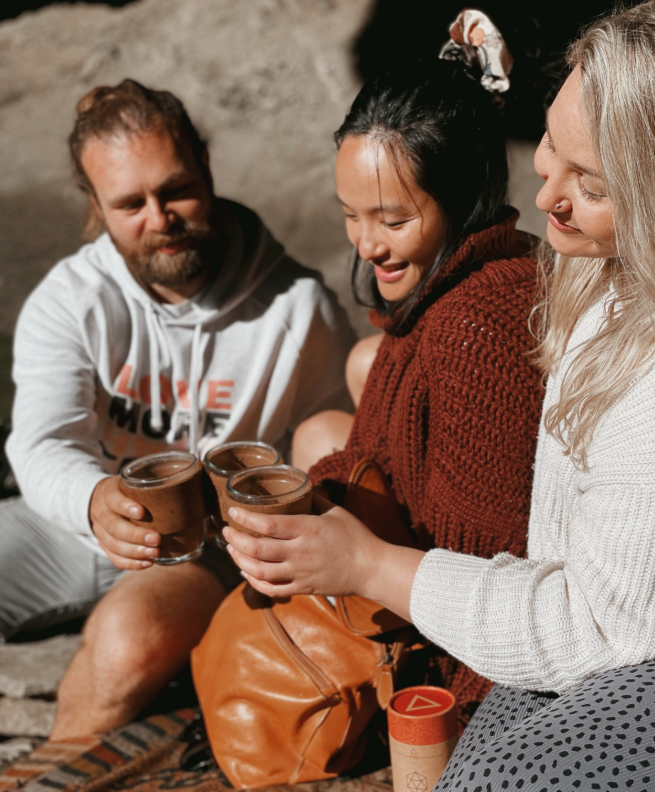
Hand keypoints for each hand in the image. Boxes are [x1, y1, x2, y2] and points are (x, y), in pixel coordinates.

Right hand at [89, 476, 160, 569]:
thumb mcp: (133, 482)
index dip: (125, 507)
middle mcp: (101, 513)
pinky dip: (131, 563)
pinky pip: (114, 558)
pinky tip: (148, 562)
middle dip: (136, 535)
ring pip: (113, 545)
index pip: (113, 499)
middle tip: (157, 538)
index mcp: (108, 493)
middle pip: (114, 527)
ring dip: (135, 552)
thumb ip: (151, 484)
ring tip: (155, 552)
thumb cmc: (127, 490)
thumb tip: (188, 485)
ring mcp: (100, 531)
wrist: (101, 500)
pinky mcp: (104, 546)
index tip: (141, 512)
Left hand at [222, 494, 424, 619]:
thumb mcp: (335, 511)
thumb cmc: (355, 535)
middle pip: (257, 549)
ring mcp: (300, 572)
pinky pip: (272, 589)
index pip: (268, 525)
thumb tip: (298, 488)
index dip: (246, 519)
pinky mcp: (303, 587)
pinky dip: (254, 582)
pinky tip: (247, 572)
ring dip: (240, 560)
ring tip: (232, 550)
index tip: (233, 512)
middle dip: (235, 540)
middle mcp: (300, 552)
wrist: (370, 568)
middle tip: (226, 531)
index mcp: (307, 529)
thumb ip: (313, 500)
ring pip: (259, 571)